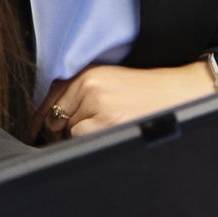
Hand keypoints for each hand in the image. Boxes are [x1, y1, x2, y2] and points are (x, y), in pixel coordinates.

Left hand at [34, 61, 217, 139]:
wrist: (181, 95)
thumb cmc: (146, 93)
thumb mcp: (110, 82)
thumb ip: (80, 94)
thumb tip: (47, 120)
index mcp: (89, 73)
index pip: (50, 96)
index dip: (41, 116)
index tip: (36, 129)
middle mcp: (90, 86)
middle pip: (55, 116)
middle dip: (62, 129)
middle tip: (85, 133)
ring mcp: (99, 105)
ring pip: (67, 131)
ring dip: (78, 138)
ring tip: (105, 132)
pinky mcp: (108, 124)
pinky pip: (81, 140)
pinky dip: (89, 143)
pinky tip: (109, 136)